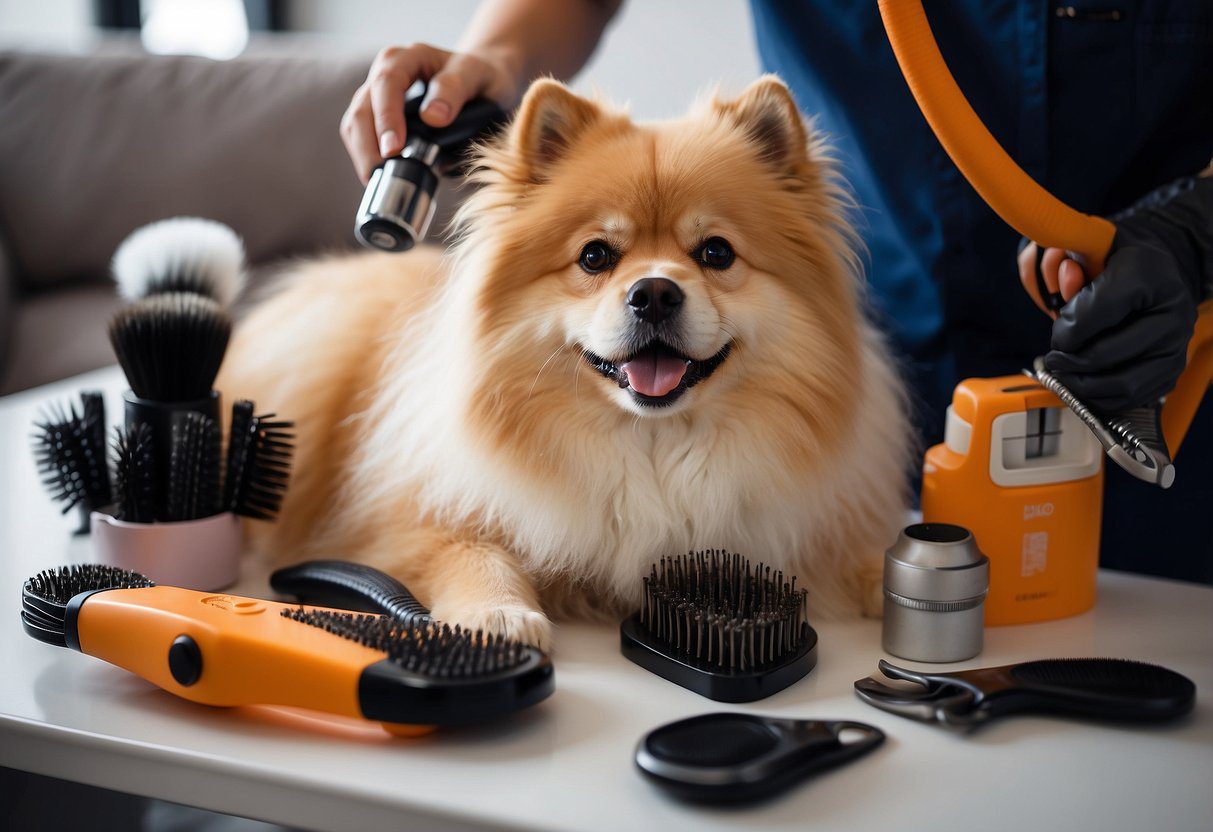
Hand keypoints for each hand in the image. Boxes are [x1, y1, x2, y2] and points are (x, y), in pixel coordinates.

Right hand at [341, 43, 518, 183]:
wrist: (484, 84)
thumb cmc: (482, 78)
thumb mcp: (477, 76)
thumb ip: (456, 89)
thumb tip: (432, 117)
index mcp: (408, 58)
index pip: (386, 84)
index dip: (386, 117)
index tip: (394, 149)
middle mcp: (386, 73)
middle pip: (361, 108)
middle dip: (367, 144)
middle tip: (380, 175)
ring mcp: (379, 95)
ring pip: (355, 124)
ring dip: (363, 154)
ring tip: (379, 180)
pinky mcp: (379, 116)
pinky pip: (362, 137)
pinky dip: (368, 157)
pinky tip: (382, 175)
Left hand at [1017, 176, 1210, 412]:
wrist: (1153, 276)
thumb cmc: (1114, 263)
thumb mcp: (1088, 246)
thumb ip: (1066, 258)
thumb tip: (1062, 274)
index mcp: (1148, 273)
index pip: (1096, 312)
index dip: (1066, 329)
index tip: (1058, 332)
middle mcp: (1172, 310)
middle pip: (1104, 354)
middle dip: (1068, 361)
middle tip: (1052, 360)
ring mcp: (1177, 344)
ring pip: (1119, 383)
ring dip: (1081, 385)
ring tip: (1062, 374)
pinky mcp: (1172, 369)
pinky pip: (1131, 398)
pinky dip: (1100, 398)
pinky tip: (1083, 383)